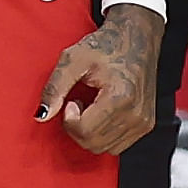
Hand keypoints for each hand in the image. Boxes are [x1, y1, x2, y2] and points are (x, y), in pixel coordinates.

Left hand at [37, 3, 161, 155]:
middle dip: (77, 127)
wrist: (136, 39)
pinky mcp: (146, 126)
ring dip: (89, 131)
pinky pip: (116, 145)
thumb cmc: (106, 46)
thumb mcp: (72, 60)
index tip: (71, 100)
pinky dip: (103, 134)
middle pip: (92, 143)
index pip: (84, 131)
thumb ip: (55, 88)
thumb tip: (41, 115)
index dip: (69, 118)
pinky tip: (101, 112)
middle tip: (78, 102)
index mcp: (121, 98)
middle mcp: (136, 115)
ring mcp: (144, 123)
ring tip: (91, 106)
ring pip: (103, 148)